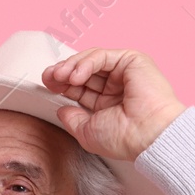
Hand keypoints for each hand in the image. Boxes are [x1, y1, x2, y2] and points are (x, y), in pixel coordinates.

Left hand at [41, 47, 185, 161]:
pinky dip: (85, 63)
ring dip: (71, 66)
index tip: (47, 85)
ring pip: (91, 60)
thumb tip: (61, 110)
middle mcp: (116, 86)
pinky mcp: (132, 61)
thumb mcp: (87, 131)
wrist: (147, 136)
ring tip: (59, 76)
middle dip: (62, 72)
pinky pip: (102, 56)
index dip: (62, 84)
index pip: (80, 87)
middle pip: (83, 71)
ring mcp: (124, 72)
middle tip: (48, 77)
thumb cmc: (124, 138)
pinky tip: (75, 76)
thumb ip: (72, 119)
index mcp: (108, 102)